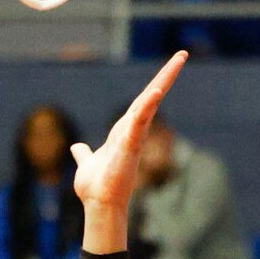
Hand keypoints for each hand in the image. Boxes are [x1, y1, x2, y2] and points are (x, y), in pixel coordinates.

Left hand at [70, 52, 186, 211]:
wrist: (97, 203)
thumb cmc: (96, 187)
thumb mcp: (87, 163)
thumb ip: (84, 154)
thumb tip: (77, 148)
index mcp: (124, 131)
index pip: (141, 102)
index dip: (155, 84)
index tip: (169, 67)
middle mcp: (132, 131)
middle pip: (151, 97)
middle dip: (166, 75)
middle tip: (182, 54)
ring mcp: (133, 137)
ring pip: (149, 104)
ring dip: (163, 82)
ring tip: (178, 62)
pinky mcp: (130, 146)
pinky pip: (139, 122)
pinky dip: (148, 107)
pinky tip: (156, 91)